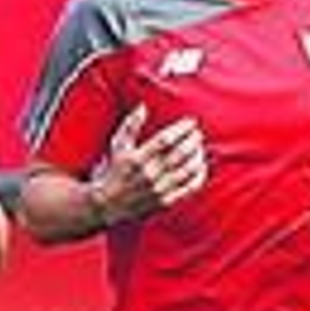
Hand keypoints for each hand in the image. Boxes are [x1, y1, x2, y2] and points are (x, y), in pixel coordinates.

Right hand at [95, 104, 207, 222]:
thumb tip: (142, 106)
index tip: (191, 122)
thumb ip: (130, 126)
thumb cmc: (113, 171)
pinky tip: (202, 166)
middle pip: (180, 154)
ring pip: (187, 170)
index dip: (181, 129)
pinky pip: (189, 188)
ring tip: (201, 146)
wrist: (107, 204)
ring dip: (198, 156)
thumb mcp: (117, 146)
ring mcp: (159, 189)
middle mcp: (149, 174)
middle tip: (198, 132)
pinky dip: (199, 175)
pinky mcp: (166, 201)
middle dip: (193, 140)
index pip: (165, 139)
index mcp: (136, 158)